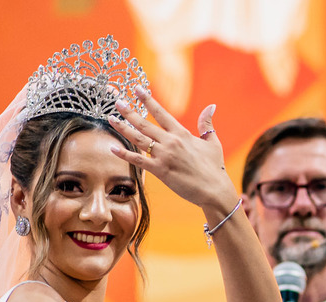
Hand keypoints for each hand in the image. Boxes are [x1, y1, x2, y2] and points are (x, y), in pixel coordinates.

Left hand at [109, 90, 237, 214]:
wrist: (214, 190)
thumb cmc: (214, 168)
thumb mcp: (212, 143)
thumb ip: (207, 124)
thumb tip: (211, 106)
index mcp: (182, 133)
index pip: (161, 112)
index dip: (148, 99)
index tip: (137, 88)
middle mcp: (170, 142)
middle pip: (144, 123)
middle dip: (128, 111)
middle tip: (116, 101)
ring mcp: (164, 155)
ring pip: (138, 138)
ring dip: (123, 127)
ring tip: (111, 118)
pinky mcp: (160, 170)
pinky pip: (138, 160)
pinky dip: (125, 154)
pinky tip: (113, 148)